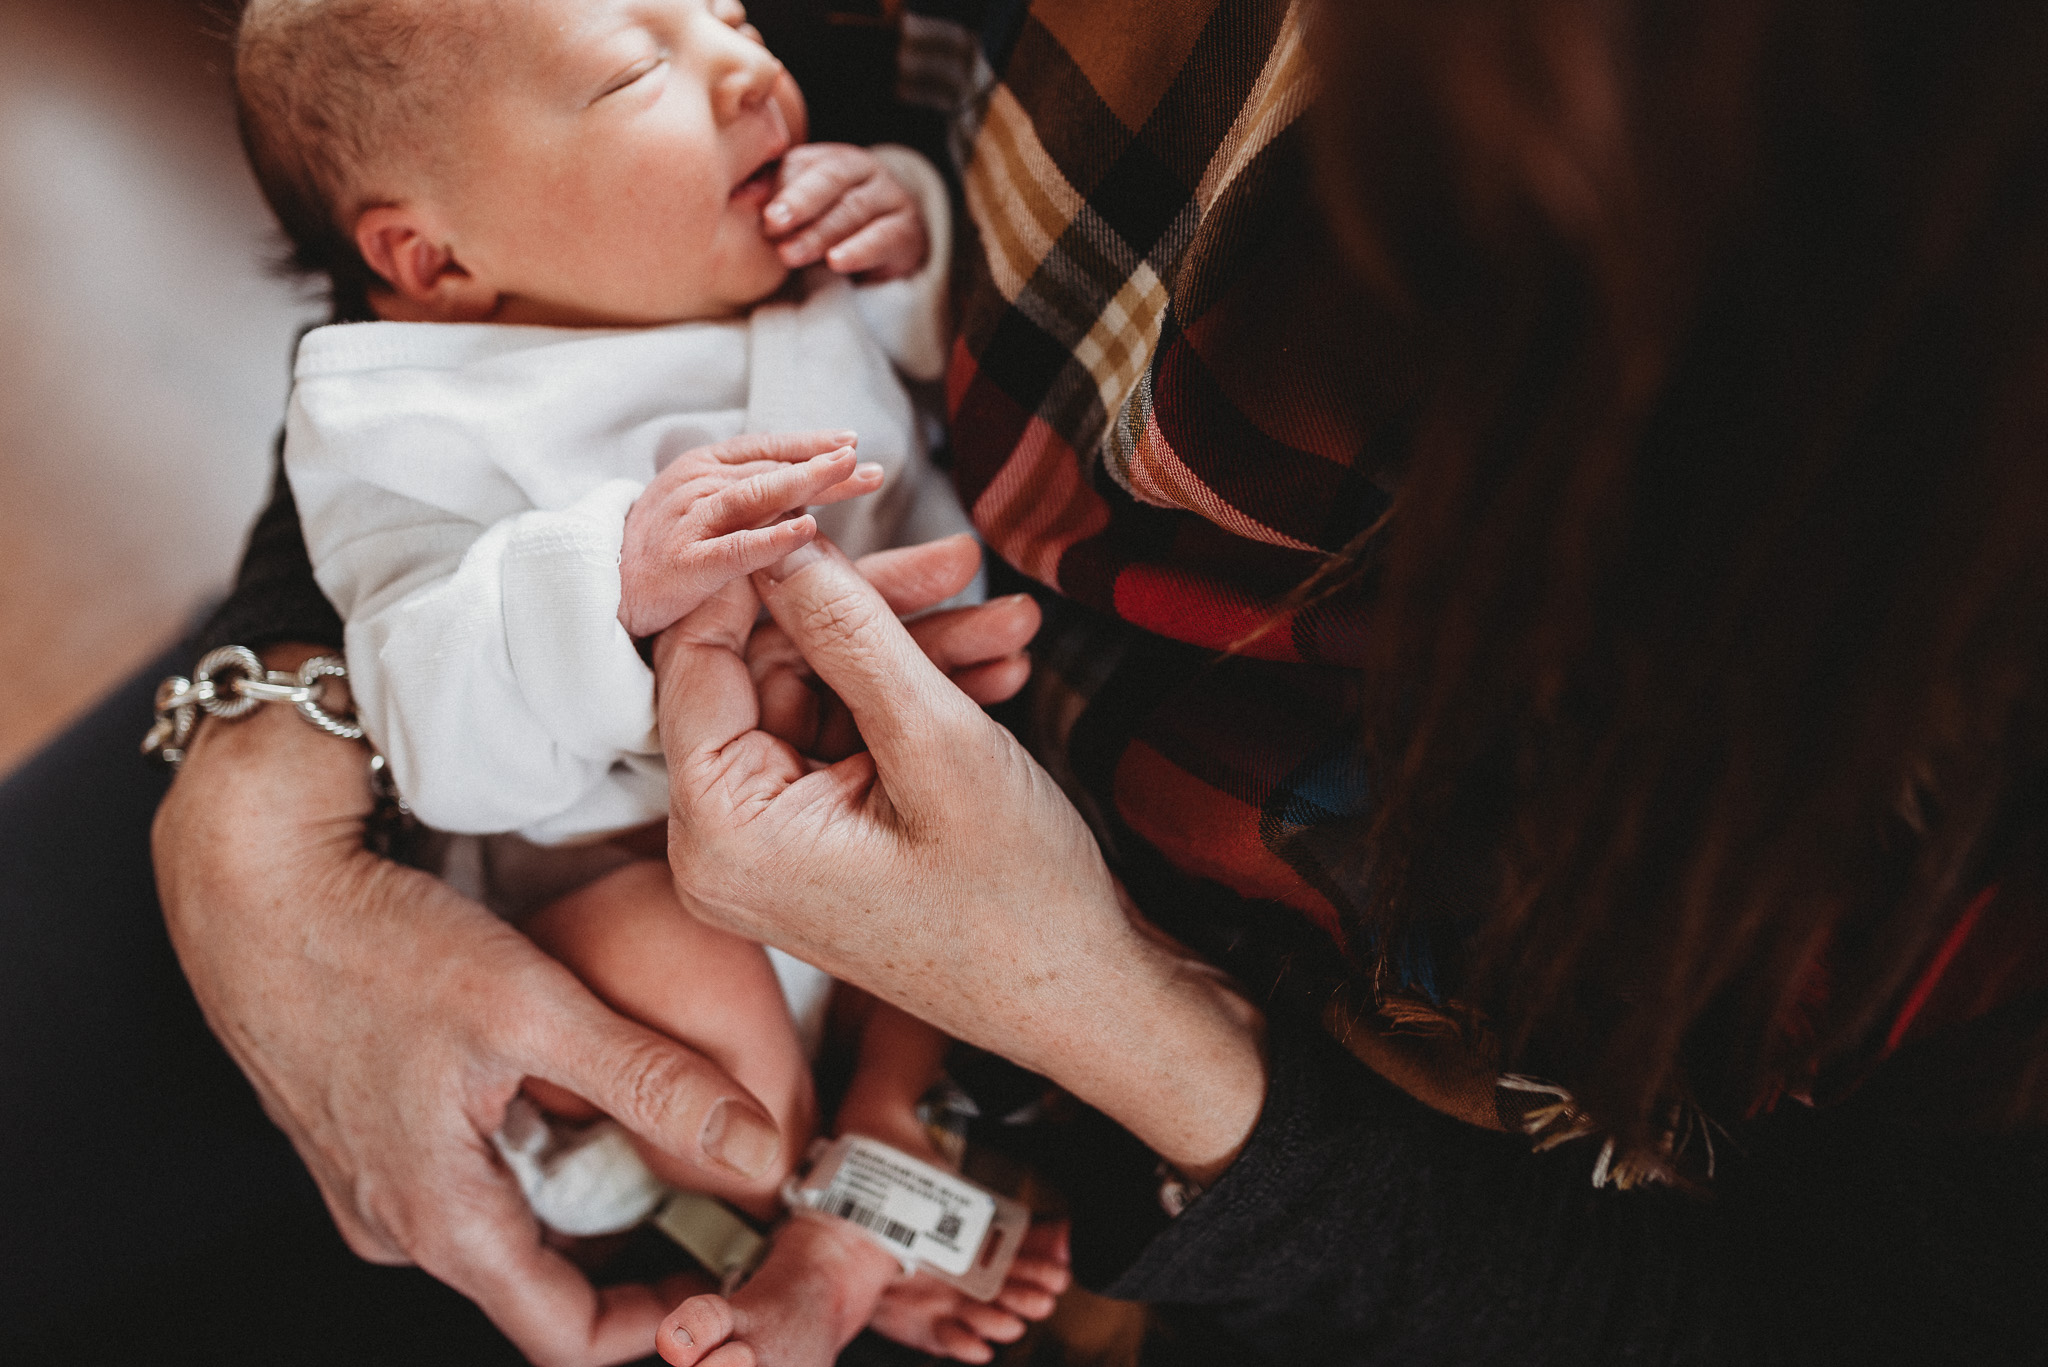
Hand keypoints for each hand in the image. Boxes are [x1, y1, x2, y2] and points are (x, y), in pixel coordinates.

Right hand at [153, 649, 790, 1366]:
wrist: (250, 885)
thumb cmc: (371, 942)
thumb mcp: (534, 1009)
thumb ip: (652, 1084)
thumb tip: (758, 1152)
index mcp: (440, 1222)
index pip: (568, 1334)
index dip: (659, 1321)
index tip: (731, 1278)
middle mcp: (400, 1224)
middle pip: (546, 1281)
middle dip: (639, 1253)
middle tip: (725, 1203)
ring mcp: (375, 1184)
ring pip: (510, 1223)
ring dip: (590, 1196)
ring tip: (672, 1144)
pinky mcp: (368, 1136)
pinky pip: (470, 1174)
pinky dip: (537, 1152)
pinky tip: (579, 1094)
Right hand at [620, 430, 882, 637]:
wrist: (596, 590)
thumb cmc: (660, 550)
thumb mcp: (704, 511)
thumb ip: (752, 500)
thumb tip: (813, 494)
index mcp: (703, 466)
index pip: (766, 447)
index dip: (809, 442)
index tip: (852, 440)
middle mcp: (696, 483)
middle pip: (771, 468)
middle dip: (824, 466)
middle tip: (869, 465)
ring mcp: (687, 520)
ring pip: (755, 495)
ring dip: (804, 481)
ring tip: (846, 474)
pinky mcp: (682, 563)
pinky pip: (734, 548)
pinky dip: (771, 538)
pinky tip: (807, 530)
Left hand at [654, 541, 1268, 1182]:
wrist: (1091, 1003)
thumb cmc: (1018, 904)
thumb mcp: (935, 744)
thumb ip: (851, 633)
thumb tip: (787, 544)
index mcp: (722, 832)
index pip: (698, 656)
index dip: (762, 572)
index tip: (827, 508)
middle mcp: (727, 842)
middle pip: (769, 669)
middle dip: (869, 611)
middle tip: (959, 561)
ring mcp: (778, 843)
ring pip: (823, 694)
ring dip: (915, 650)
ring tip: (1012, 621)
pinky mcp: (827, 839)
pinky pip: (853, 736)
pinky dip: (919, 698)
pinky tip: (1000, 669)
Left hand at [764, 143, 928, 279]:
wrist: (889, 244)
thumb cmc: (830, 226)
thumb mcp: (800, 210)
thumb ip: (772, 197)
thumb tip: (739, 194)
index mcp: (829, 157)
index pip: (802, 164)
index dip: (779, 187)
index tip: (759, 214)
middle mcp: (862, 170)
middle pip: (830, 179)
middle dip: (799, 202)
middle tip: (772, 224)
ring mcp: (889, 197)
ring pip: (853, 209)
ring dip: (820, 233)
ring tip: (791, 255)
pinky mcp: (907, 230)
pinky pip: (884, 237)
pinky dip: (859, 250)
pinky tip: (836, 263)